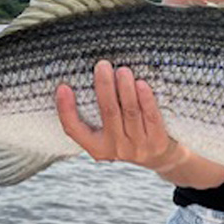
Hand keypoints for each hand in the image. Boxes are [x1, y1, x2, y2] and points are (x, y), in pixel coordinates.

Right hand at [55, 60, 184, 171]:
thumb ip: (98, 114)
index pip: (74, 129)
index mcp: (96, 147)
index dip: (65, 109)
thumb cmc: (129, 135)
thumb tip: (86, 78)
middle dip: (104, 86)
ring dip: (125, 89)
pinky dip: (146, 99)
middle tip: (102, 65)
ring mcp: (138, 147)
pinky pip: (151, 116)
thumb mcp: (108, 133)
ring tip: (123, 70)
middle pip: (108, 113)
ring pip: (130, 112)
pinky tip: (141, 84)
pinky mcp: (157, 142)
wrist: (160, 158)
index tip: (62, 87)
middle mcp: (116, 149)